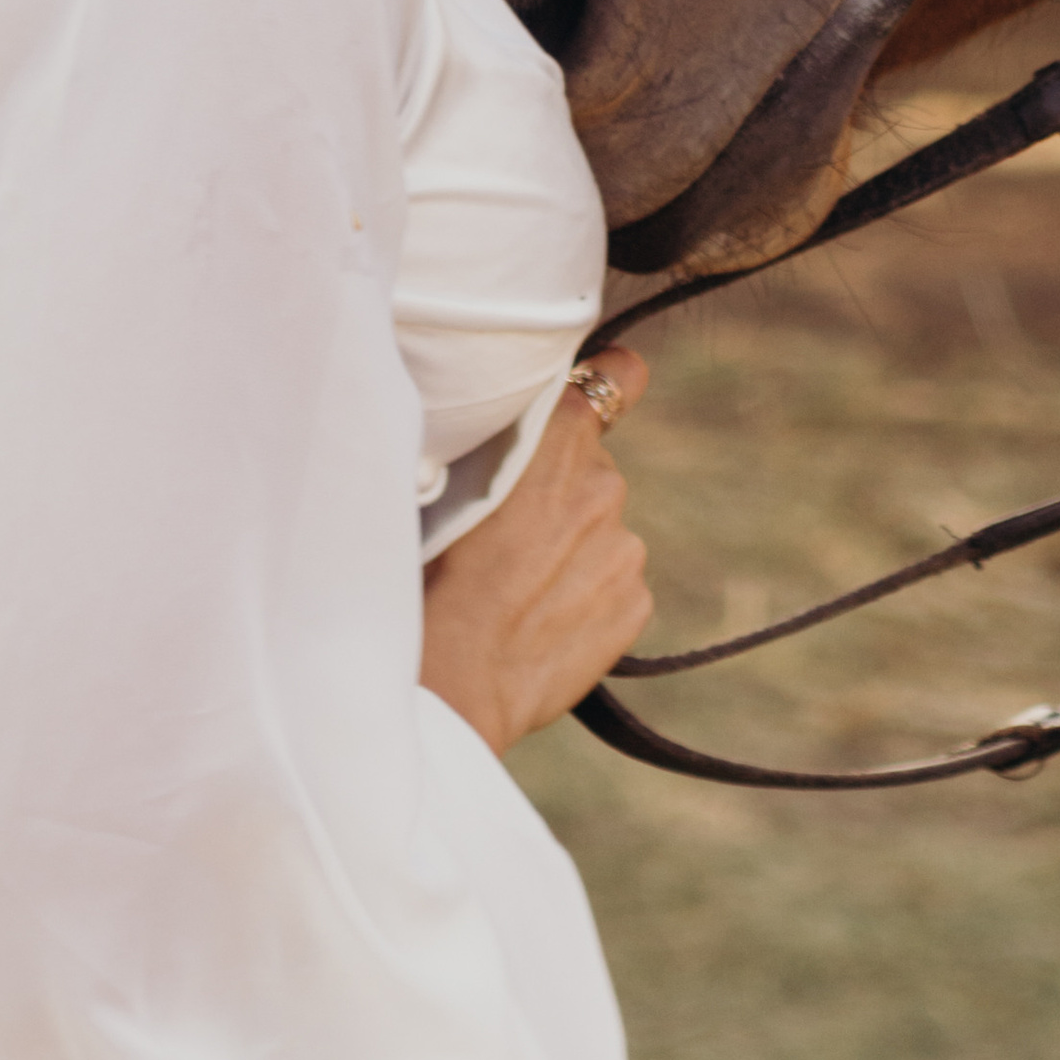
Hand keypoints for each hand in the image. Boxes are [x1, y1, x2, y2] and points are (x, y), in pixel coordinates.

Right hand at [420, 347, 653, 752]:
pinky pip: (612, 588)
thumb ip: (492, 442)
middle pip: (590, 471)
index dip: (612, 379)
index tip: (605, 384)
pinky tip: (537, 625)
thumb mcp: (440, 481)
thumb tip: (498, 424)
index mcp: (557, 437)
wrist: (447, 683)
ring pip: (600, 534)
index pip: (618, 377)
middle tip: (503, 537)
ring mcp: (625, 547)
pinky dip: (584, 600)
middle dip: (558, 493)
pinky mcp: (634, 605)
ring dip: (570, 552)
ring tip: (512, 593)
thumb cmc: (424, 576)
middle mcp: (605, 482)